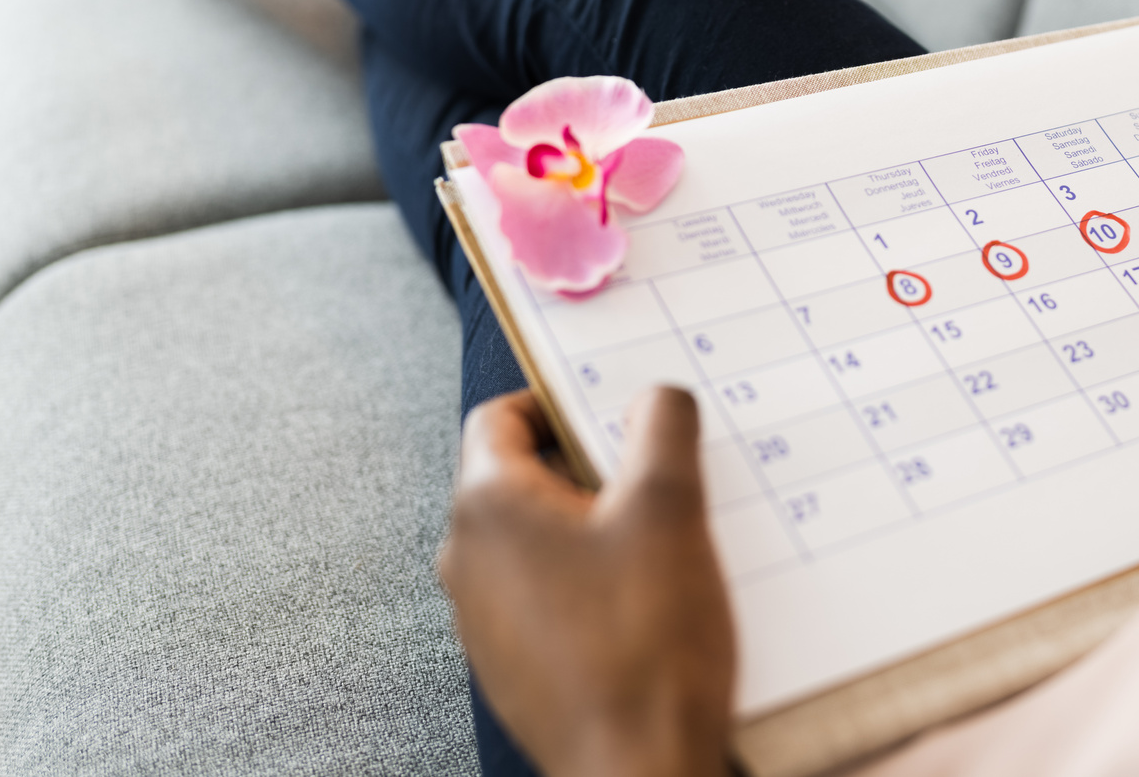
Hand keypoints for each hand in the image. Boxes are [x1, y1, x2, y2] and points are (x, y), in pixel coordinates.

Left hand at [439, 388, 734, 776]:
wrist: (639, 767)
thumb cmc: (644, 645)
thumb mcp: (670, 509)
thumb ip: (663, 429)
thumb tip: (656, 398)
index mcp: (487, 507)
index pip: (501, 416)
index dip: (560, 400)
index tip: (612, 407)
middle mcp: (468, 560)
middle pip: (523, 476)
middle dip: (591, 465)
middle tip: (656, 474)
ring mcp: (484, 618)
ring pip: (539, 538)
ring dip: (595, 525)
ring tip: (662, 541)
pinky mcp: (513, 662)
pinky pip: (548, 593)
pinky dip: (591, 579)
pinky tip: (649, 599)